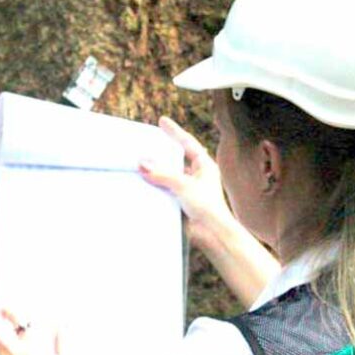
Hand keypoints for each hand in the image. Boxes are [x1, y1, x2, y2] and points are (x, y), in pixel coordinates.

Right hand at [139, 116, 234, 250]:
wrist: (212, 232)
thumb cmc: (207, 207)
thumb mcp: (182, 185)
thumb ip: (162, 173)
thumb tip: (143, 163)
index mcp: (205, 166)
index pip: (188, 143)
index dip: (174, 132)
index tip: (162, 121)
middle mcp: (198, 176)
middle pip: (178, 158)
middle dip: (164, 151)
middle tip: (150, 140)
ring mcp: (190, 189)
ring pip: (171, 174)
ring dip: (158, 170)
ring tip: (142, 162)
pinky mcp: (183, 202)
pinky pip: (167, 189)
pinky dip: (157, 185)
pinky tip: (146, 183)